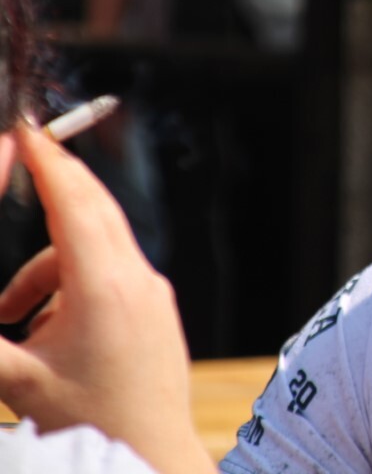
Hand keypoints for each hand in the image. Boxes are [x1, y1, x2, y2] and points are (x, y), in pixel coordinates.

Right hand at [0, 125, 213, 473]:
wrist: (155, 454)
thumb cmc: (94, 422)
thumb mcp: (18, 381)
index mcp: (105, 288)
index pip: (74, 205)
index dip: (49, 163)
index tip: (29, 130)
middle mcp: (137, 280)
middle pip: (96, 210)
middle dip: (57, 183)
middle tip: (25, 157)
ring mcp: (152, 294)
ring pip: (99, 246)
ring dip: (49, 261)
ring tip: (10, 313)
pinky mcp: (156, 310)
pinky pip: (112, 272)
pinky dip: (73, 281)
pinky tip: (42, 327)